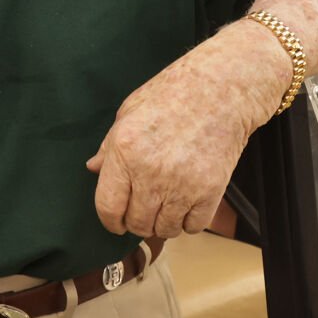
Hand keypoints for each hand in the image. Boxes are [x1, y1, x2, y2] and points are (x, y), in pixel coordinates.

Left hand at [88, 20, 285, 237]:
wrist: (224, 88)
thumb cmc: (176, 93)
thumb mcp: (131, 110)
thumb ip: (110, 145)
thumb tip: (94, 169)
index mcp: (125, 151)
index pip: (108, 207)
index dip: (110, 221)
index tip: (116, 222)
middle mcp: (151, 172)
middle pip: (137, 223)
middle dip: (138, 221)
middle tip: (146, 209)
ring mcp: (183, 184)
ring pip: (165, 229)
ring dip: (163, 222)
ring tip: (168, 205)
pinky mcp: (211, 190)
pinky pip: (193, 226)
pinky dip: (189, 221)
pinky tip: (188, 204)